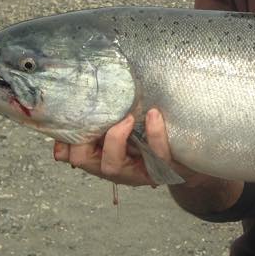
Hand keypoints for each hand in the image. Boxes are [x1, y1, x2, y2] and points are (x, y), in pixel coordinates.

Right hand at [53, 108, 244, 213]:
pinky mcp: (162, 171)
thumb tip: (89, 82)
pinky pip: (156, 156)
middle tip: (98, 116)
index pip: (69, 153)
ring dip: (115, 139)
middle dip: (83, 140)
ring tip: (127, 117)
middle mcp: (114, 168)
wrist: (193, 156)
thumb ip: (112, 110)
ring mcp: (136, 173)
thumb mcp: (132, 123)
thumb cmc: (157, 134)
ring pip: (111, 165)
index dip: (62, 139)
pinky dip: (154, 134)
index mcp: (101, 155)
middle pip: (83, 160)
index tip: (65, 117)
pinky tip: (154, 115)